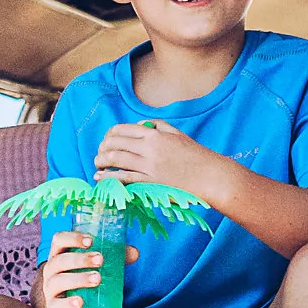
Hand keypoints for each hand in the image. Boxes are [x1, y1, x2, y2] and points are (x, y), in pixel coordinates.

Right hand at [36, 232, 137, 307]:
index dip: (72, 238)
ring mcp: (49, 288)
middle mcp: (51, 269)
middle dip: (80, 259)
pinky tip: (80, 302)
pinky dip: (68, 303)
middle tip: (100, 260)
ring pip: (58, 281)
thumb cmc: (79, 278)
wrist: (63, 306)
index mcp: (59, 253)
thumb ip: (113, 258)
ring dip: (78, 278)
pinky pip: (57, 304)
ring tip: (97, 279)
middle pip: (60, 260)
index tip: (90, 241)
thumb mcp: (92, 266)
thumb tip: (136, 253)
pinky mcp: (53, 307)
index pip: (59, 239)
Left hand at [94, 120, 224, 191]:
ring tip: (97, 165)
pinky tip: (101, 178)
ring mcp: (149, 165)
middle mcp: (149, 147)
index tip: (106, 141)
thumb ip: (158, 126)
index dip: (109, 135)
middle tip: (99, 154)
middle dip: (102, 148)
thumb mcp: (177, 134)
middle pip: (115, 143)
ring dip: (101, 161)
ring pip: (116, 159)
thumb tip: (140, 125)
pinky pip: (124, 178)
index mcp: (155, 134)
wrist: (211, 176)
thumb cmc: (196, 156)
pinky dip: (109, 177)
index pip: (122, 130)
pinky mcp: (150, 182)